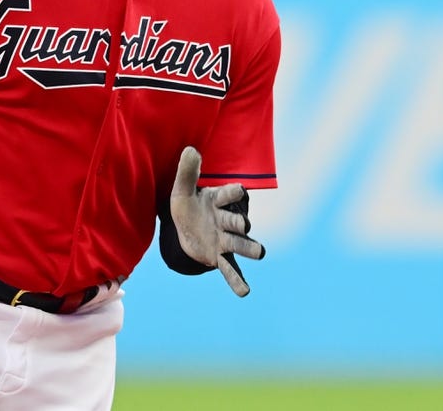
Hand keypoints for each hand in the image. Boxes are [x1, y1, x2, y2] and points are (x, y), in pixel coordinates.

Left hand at [169, 146, 265, 296]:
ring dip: (249, 248)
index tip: (240, 190)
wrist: (184, 227)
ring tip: (261, 253)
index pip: (229, 195)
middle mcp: (226, 220)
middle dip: (240, 224)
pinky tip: (245, 292)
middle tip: (244, 226)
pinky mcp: (219, 256)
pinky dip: (237, 280)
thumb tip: (190, 150)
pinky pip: (230, 269)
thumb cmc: (187, 204)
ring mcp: (225, 240)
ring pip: (239, 244)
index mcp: (218, 200)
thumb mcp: (181, 189)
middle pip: (236, 221)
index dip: (233, 193)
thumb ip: (187, 172)